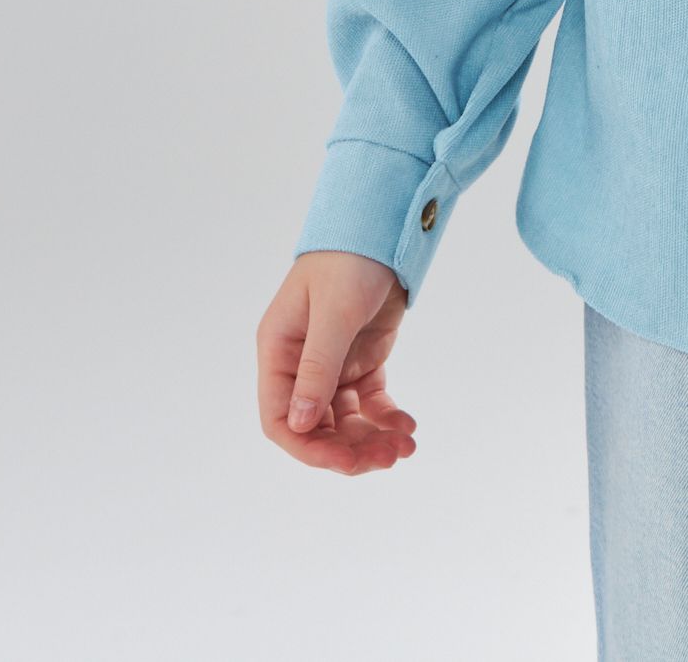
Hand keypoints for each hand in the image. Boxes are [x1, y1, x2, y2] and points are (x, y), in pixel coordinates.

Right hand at [257, 251, 418, 473]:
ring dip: (372, 438)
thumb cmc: (349, 260)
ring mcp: (333, 365)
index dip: (309, 447)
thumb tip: (300, 425)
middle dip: (350, 448)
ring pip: (346, 420)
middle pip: (317, 427)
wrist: (385, 226)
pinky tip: (408, 426)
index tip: (344, 462)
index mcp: (280, 352)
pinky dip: (387, 418)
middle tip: (388, 458)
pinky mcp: (363, 360)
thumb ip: (318, 366)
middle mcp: (302, 365)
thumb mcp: (334, 311)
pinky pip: (371, 402)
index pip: (281, 418)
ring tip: (406, 446)